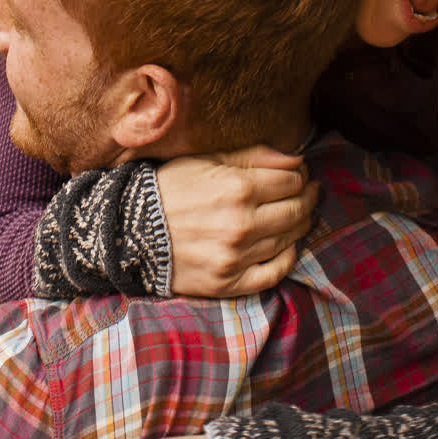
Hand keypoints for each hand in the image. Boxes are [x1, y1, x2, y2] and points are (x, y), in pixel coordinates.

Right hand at [158, 146, 317, 297]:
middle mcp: (242, 224)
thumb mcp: (206, 160)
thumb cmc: (169, 189)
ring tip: (299, 214)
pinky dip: (287, 258)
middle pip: (297, 209)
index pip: (292, 179)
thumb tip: (295, 157)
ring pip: (290, 239)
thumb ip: (253, 156)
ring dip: (301, 224)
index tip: (298, 173)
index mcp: (238, 188)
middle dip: (308, 196)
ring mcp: (236, 256)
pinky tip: (287, 245)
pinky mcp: (229, 282)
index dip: (300, 174)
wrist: (129, 230)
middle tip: (308, 192)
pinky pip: (274, 272)